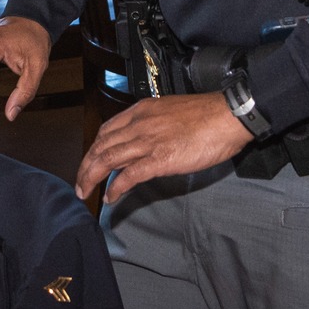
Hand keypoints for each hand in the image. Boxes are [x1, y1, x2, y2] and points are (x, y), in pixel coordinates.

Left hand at [75, 93, 252, 202]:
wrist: (228, 115)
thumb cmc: (207, 115)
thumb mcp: (171, 112)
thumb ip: (154, 125)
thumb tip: (147, 142)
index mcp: (142, 111)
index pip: (106, 130)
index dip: (94, 148)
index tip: (90, 161)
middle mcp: (140, 124)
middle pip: (101, 146)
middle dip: (86, 166)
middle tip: (80, 183)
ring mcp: (148, 141)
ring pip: (107, 159)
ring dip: (92, 177)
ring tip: (86, 192)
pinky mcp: (160, 159)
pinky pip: (128, 175)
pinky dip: (115, 187)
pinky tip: (111, 197)